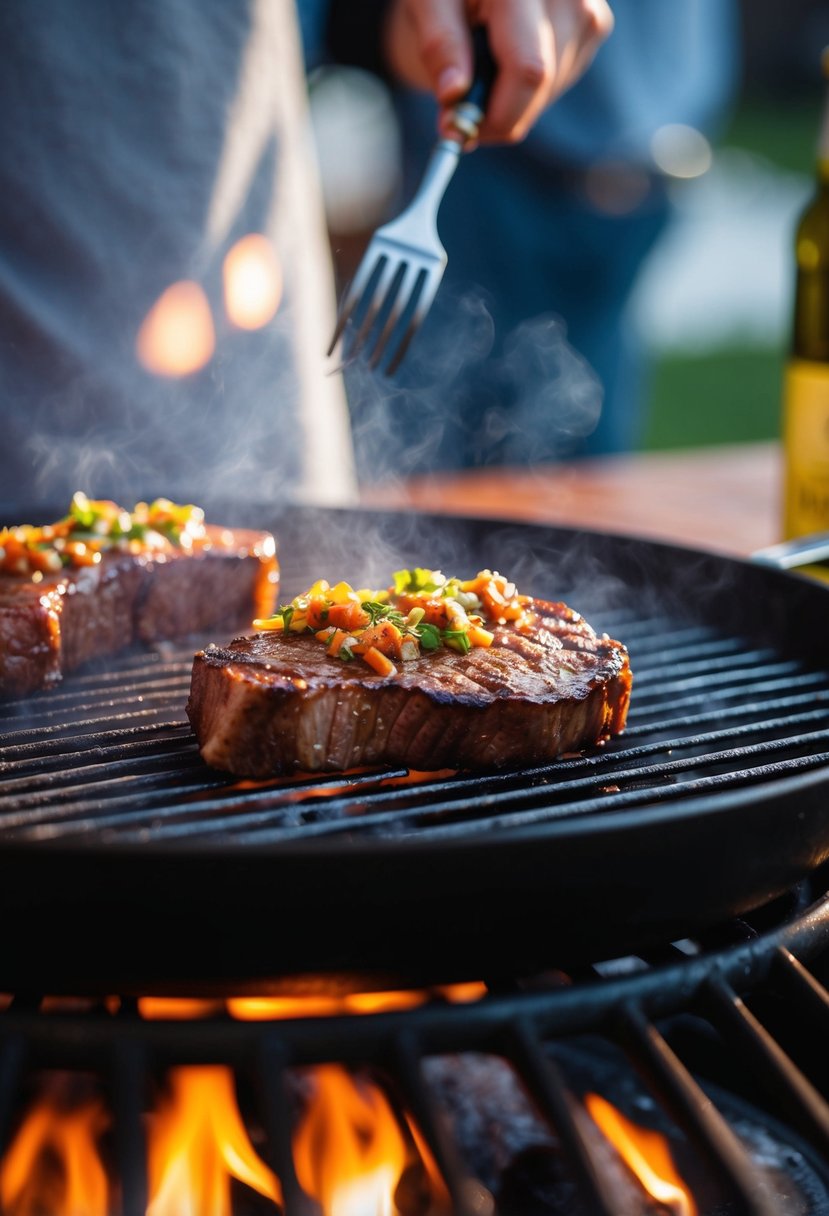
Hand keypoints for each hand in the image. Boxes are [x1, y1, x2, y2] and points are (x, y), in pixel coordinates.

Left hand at [383, 0, 613, 144]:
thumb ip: (440, 46)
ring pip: (552, 88)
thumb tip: (454, 95)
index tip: (461, 131)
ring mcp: (587, 9)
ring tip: (486, 57)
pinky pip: (562, 79)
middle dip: (500, 108)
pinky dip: (530, 84)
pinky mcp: (594, 23)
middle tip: (463, 101)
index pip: (528, 70)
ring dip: (513, 96)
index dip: (497, 115)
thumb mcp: (427, 5)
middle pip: (542, 84)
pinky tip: (510, 52)